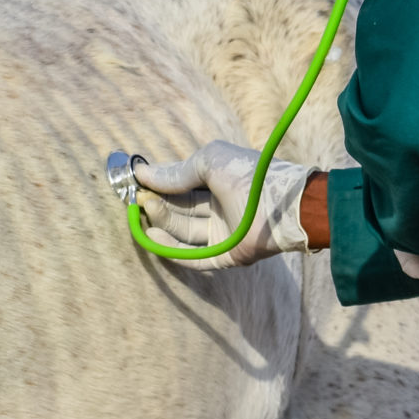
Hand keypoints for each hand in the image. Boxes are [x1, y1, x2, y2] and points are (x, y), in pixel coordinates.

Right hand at [132, 140, 314, 270]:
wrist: (281, 206)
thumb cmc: (248, 175)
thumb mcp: (210, 161)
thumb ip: (177, 171)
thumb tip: (142, 173)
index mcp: (220, 182)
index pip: (183, 185)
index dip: (161, 184)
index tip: (137, 183)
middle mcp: (221, 208)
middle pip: (181, 209)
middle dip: (158, 204)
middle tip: (138, 200)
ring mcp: (223, 233)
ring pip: (184, 232)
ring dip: (162, 223)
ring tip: (144, 213)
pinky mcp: (226, 256)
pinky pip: (194, 257)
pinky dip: (172, 249)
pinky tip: (154, 235)